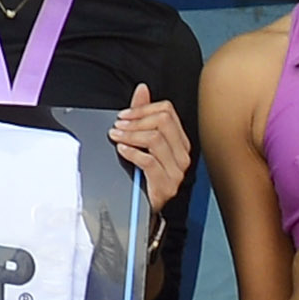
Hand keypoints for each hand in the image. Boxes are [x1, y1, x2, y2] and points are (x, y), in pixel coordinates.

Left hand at [112, 85, 192, 210]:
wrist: (143, 211)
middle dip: (136, 121)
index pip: (167, 112)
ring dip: (130, 135)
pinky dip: (131, 152)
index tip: (124, 115)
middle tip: (117, 125)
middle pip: (162, 122)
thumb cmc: (143, 176)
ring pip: (155, 139)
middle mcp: (183, 155)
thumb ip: (143, 114)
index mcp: (180, 142)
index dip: (143, 109)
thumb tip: (142, 89)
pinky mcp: (166, 185)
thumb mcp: (143, 141)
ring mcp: (177, 171)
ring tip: (116, 136)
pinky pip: (148, 161)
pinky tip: (122, 150)